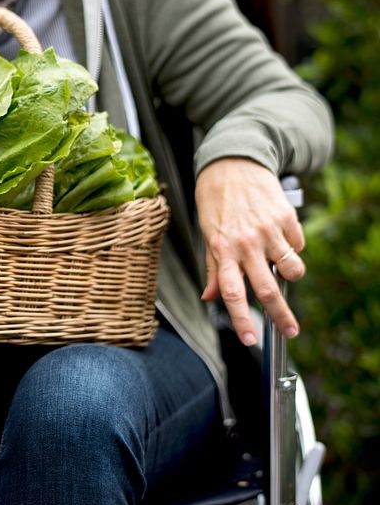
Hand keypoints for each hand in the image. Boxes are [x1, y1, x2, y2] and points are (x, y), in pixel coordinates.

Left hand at [196, 157, 305, 345]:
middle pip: (267, 289)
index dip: (240, 319)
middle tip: (291, 331)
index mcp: (222, 250)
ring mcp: (267, 231)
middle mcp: (245, 243)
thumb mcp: (207, 235)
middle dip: (281, 316)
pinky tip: (278, 235)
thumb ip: (212, 269)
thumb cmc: (216, 202)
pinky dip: (292, 247)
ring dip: (292, 275)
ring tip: (282, 266)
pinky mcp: (285, 218)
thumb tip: (209, 298)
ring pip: (292, 269)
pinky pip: (297, 245)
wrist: (233, 165)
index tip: (250, 339)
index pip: (231, 293)